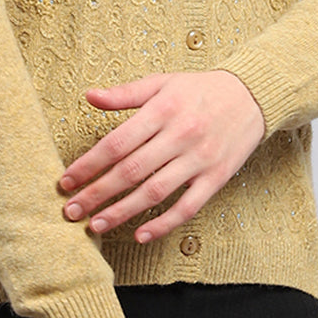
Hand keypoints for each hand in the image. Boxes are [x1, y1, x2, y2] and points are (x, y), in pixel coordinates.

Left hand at [59, 70, 264, 242]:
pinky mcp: (216, 178)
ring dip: (122, 212)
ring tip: (95, 225)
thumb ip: (125, 93)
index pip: (117, 142)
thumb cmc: (199, 89)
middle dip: (97, 193)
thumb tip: (89, 96)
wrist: (252, 95)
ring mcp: (199, 159)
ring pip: (155, 192)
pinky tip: (140, 235)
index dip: (88, 164)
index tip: (66, 181)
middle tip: (71, 210)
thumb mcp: (162, 82)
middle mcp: (180, 135)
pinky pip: (187, 207)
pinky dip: (163, 224)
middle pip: (131, 171)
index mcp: (163, 109)